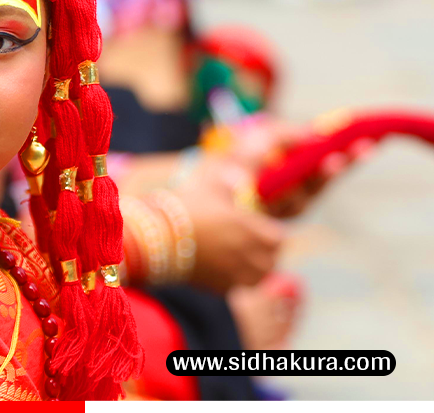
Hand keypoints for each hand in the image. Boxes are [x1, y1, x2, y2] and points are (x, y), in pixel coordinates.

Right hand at [173, 155, 284, 291]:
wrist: (156, 238)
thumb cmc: (189, 206)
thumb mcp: (218, 181)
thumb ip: (246, 165)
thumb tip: (264, 143)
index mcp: (263, 234)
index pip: (278, 236)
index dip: (262, 228)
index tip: (247, 222)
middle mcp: (258, 260)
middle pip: (269, 256)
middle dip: (257, 246)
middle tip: (234, 235)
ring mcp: (241, 278)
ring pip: (256, 272)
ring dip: (247, 262)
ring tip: (224, 249)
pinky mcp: (224, 290)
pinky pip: (237, 283)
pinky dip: (230, 275)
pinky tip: (212, 261)